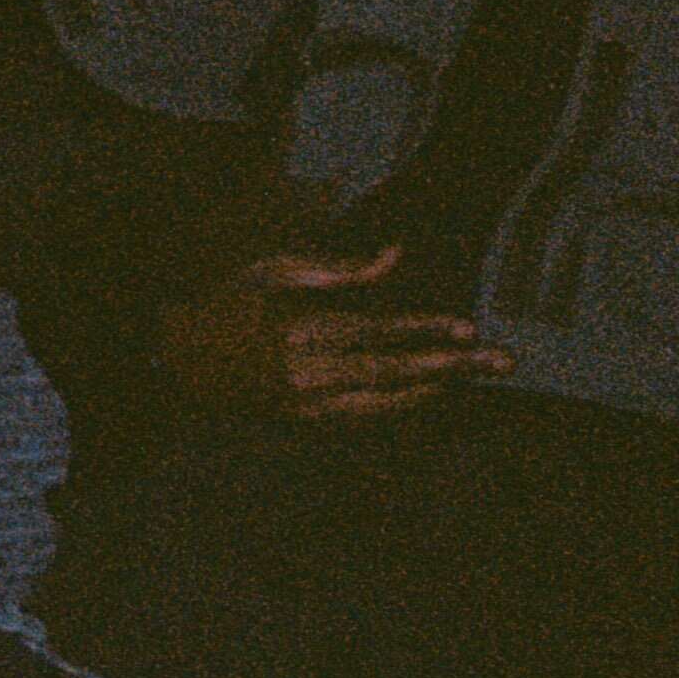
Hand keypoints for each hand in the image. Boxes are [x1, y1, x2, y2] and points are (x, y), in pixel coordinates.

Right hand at [158, 243, 513, 420]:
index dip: (424, 328)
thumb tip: (395, 255)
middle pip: (394, 373)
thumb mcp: (274, 271)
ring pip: (386, 404)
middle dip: (451, 366)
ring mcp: (306, 405)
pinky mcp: (304, 422)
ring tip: (472, 379)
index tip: (467, 326)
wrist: (177, 361)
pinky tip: (427, 394)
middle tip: (501, 361)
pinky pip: (365, 419)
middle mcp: (308, 374)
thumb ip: (340, 269)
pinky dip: (401, 407)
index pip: (376, 332)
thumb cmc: (226, 303)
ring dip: (434, 391)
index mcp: (299, 331)